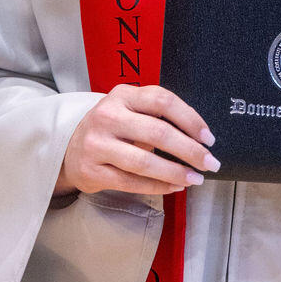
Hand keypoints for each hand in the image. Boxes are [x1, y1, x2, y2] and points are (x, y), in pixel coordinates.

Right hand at [54, 84, 219, 196]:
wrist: (70, 147)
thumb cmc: (113, 128)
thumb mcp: (130, 109)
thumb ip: (158, 115)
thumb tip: (200, 138)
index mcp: (123, 95)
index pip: (163, 101)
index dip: (190, 119)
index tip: (208, 138)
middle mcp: (108, 116)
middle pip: (158, 132)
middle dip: (190, 151)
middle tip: (210, 163)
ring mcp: (97, 144)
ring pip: (145, 161)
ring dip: (176, 172)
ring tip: (195, 178)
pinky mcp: (92, 170)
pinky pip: (132, 182)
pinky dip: (158, 186)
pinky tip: (174, 186)